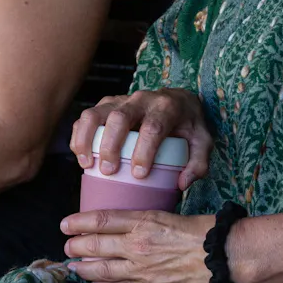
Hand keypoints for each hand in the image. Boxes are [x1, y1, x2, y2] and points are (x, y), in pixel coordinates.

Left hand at [62, 209, 214, 282]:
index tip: (65, 224)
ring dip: (84, 267)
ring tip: (73, 265)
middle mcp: (137, 245)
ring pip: (103, 269)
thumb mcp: (167, 213)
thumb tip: (121, 223)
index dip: (78, 222)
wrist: (224, 256)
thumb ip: (142, 220)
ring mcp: (143, 270)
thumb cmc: (202, 229)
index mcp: (143, 221)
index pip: (100, 220)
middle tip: (67, 245)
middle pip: (95, 245)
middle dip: (76, 246)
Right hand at [70, 88, 212, 189]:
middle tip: (108, 171)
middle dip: (110, 145)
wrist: (179, 99)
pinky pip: (86, 116)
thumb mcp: (203, 142)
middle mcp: (141, 99)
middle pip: (119, 117)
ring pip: (96, 113)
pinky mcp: (107, 104)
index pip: (153, 127)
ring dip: (86, 138)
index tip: (138, 174)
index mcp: (166, 107)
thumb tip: (181, 183)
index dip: (144, 150)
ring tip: (86, 164)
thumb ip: (198, 163)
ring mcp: (120, 99)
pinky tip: (80, 155)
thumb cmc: (188, 125)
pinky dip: (79, 134)